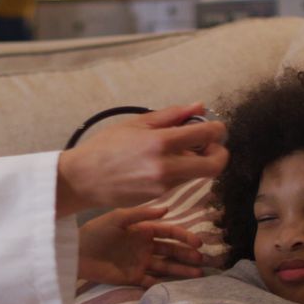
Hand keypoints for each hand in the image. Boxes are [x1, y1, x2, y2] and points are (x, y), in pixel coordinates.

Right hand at [56, 103, 228, 215]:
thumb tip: (199, 107)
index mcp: (160, 142)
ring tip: (177, 150)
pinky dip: (180, 171)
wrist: (84, 178)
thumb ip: (171, 115)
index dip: (218, 130)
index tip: (215, 127)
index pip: (207, 135)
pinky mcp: (160, 196)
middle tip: (210, 145)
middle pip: (214, 166)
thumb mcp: (137, 123)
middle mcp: (166, 167)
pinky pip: (180, 181)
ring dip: (197, 161)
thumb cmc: (106, 146)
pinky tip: (160, 163)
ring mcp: (164, 185)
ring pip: (197, 174)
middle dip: (219, 153)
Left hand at [78, 206, 205, 287]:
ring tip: (198, 273)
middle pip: (171, 250)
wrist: (76, 251)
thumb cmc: (97, 230)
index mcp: (143, 229)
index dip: (184, 236)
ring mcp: (140, 262)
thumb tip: (167, 208)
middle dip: (187, 254)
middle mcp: (145, 246)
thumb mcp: (118, 217)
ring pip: (166, 266)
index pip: (169, 232)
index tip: (197, 242)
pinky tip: (177, 284)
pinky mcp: (133, 277)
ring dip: (182, 269)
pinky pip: (152, 280)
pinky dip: (164, 282)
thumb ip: (141, 213)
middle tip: (202, 259)